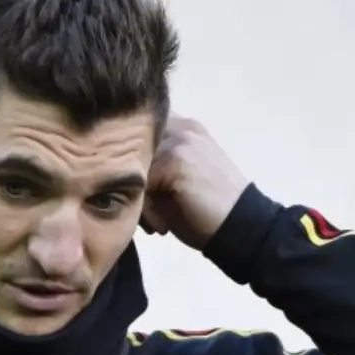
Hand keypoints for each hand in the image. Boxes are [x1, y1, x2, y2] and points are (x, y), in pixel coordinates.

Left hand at [141, 115, 252, 249]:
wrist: (240, 228)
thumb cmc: (205, 211)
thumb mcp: (175, 182)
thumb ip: (152, 166)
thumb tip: (114, 170)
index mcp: (182, 127)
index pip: (135, 138)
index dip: (132, 170)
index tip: (145, 202)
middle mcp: (181, 126)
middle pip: (128, 155)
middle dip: (132, 187)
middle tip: (149, 217)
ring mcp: (179, 140)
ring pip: (132, 171)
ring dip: (139, 201)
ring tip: (156, 222)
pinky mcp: (176, 160)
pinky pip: (139, 185)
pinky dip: (146, 212)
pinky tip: (163, 226)